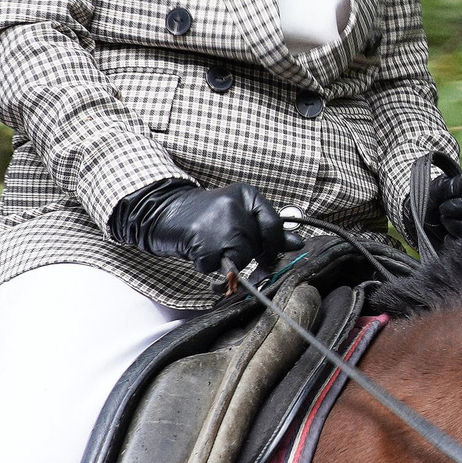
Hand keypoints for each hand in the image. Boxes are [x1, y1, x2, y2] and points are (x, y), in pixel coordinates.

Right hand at [109, 180, 301, 274]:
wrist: (163, 210)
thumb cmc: (205, 216)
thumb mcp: (238, 215)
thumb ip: (267, 230)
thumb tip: (297, 245)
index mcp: (248, 195)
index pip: (275, 227)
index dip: (274, 248)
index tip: (268, 259)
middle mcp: (236, 206)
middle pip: (257, 247)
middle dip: (246, 258)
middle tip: (226, 251)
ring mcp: (220, 223)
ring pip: (240, 258)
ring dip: (226, 264)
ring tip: (210, 250)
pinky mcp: (204, 240)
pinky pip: (217, 267)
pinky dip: (207, 267)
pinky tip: (198, 252)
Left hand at [427, 165, 461, 240]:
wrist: (430, 215)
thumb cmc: (436, 197)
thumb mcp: (441, 188)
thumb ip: (457, 184)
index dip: (459, 208)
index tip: (442, 206)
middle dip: (456, 223)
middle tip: (443, 217)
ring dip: (458, 233)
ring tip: (447, 224)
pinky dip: (461, 244)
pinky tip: (451, 236)